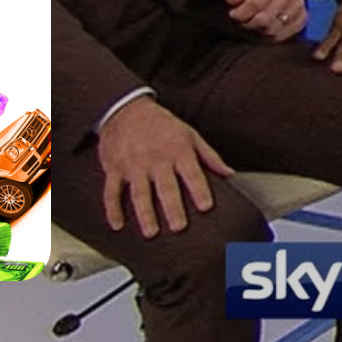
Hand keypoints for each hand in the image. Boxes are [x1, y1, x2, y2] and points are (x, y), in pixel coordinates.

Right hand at [97, 97, 232, 238]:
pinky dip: (113, 209)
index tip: (206, 206)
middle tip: (179, 227)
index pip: (192, 173)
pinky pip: (111, 191)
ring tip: (151, 232)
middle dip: (173, 207)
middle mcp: (156, 159)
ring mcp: (133, 164)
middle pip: (166, 187)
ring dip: (145, 213)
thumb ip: (209, 156)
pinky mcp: (114, 168)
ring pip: (139, 192)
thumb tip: (230, 174)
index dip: (199, 190)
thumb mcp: (190, 134)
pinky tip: (117, 225)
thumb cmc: (162, 124)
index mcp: (178, 150)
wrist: (126, 109)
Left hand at [225, 0, 306, 39]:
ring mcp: (297, 6)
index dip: (242, 13)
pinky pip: (284, 35)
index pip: (255, 3)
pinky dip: (272, 36)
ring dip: (260, 31)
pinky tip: (266, 28)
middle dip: (250, 23)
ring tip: (255, 24)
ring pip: (274, 29)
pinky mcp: (302, 18)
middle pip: (265, 19)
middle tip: (244, 21)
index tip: (234, 14)